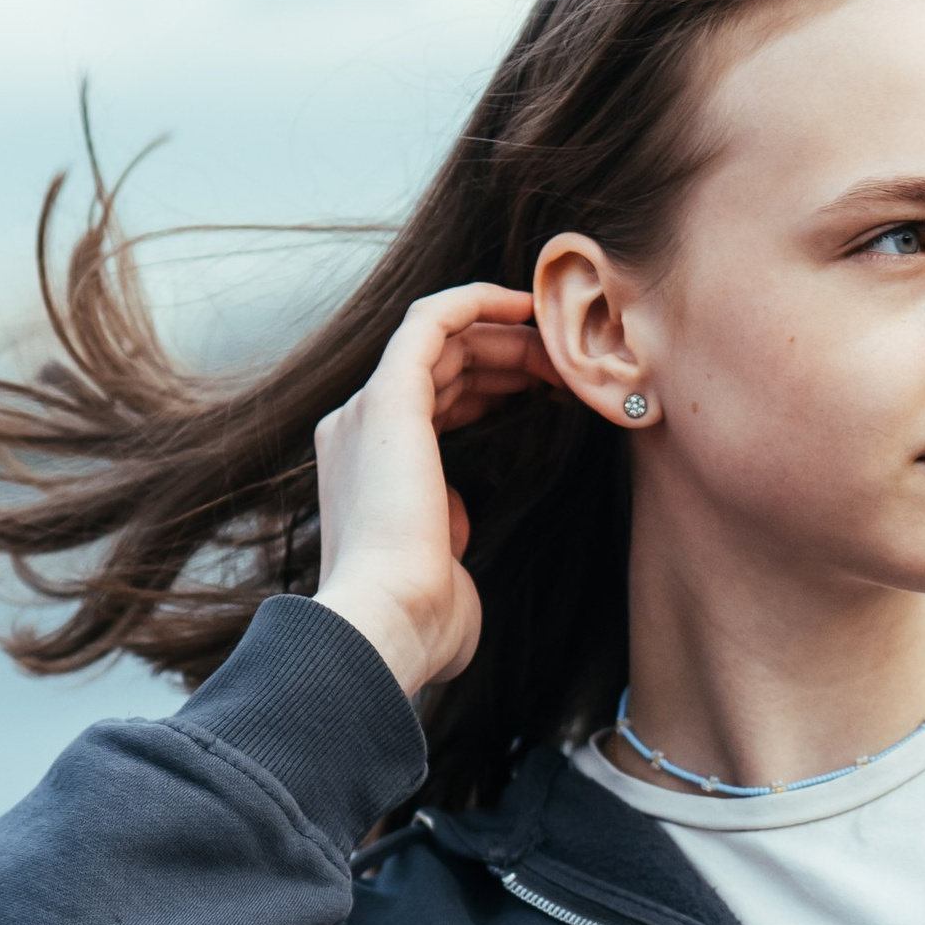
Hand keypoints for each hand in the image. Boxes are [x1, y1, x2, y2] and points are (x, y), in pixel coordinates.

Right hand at [313, 286, 558, 695]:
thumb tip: (455, 522)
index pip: (431, 404)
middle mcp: (356, 431)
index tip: (548, 393)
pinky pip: (432, 320)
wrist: (388, 622)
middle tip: (567, 368)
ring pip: (441, 340)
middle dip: (508, 358)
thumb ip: (445, 538)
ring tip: (562, 346)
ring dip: (506, 335)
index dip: (492, 389)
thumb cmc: (423, 618)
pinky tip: (526, 305)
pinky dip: (478, 302)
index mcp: (365, 471)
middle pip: (439, 367)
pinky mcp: (387, 398)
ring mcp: (367, 411)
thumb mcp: (441, 569)